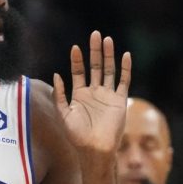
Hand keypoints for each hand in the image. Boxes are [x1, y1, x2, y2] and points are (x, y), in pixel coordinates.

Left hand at [53, 31, 130, 154]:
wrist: (95, 149)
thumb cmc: (77, 135)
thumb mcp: (63, 114)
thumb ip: (59, 95)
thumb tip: (56, 74)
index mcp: (80, 95)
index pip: (79, 72)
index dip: (77, 60)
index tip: (75, 48)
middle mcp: (95, 92)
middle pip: (96, 66)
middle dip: (95, 51)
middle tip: (95, 34)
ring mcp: (108, 95)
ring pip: (109, 70)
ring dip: (109, 55)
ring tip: (107, 39)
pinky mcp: (120, 100)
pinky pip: (124, 81)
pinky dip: (126, 68)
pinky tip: (125, 55)